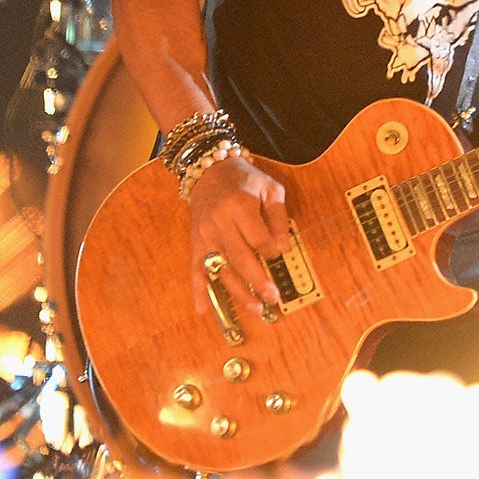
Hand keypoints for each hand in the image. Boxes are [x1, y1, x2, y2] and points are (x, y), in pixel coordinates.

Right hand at [186, 151, 288, 317]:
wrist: (209, 169)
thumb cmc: (244, 179)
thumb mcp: (270, 188)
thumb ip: (279, 217)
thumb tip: (283, 248)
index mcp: (240, 206)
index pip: (258, 239)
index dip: (271, 251)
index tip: (279, 256)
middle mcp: (220, 223)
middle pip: (239, 258)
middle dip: (257, 282)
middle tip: (272, 298)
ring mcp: (205, 235)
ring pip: (221, 269)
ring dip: (237, 292)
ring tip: (255, 309)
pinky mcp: (196, 242)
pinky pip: (195, 269)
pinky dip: (198, 290)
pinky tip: (202, 310)